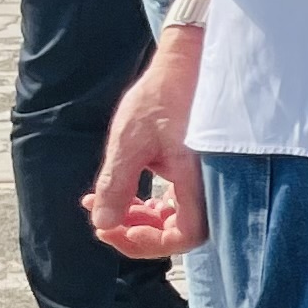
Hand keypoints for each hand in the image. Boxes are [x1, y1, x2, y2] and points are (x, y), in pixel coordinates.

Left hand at [90, 41, 208, 259]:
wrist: (185, 65)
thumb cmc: (162, 97)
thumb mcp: (130, 140)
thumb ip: (117, 185)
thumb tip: (102, 223)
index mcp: (197, 180)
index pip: (182, 236)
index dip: (147, 242)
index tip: (112, 228)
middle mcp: (207, 185)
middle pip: (177, 232)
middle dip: (136, 231)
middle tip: (101, 218)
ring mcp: (201, 180)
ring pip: (174, 219)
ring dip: (139, 218)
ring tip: (103, 203)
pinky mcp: (193, 171)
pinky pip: (175, 203)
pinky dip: (149, 205)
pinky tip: (125, 193)